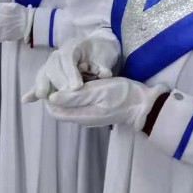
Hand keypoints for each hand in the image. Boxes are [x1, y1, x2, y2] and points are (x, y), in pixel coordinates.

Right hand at [23, 36, 119, 102]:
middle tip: (65, 95)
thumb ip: (103, 65)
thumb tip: (105, 74)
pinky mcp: (51, 72)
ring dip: (43, 84)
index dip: (71, 72)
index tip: (77, 87)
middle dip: (57, 81)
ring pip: (45, 71)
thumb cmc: (103, 51)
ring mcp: (53, 62)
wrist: (99, 46)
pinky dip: (34, 89)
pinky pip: (42, 80)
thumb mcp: (106, 55)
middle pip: (53, 65)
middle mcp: (60, 52)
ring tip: (42, 96)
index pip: (68, 58)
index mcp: (74, 45)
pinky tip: (26, 100)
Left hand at [44, 77, 167, 130]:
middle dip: (57, 91)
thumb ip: (74, 97)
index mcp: (80, 115)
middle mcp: (81, 118)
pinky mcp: (95, 110)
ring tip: (72, 75)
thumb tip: (51, 98)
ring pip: (69, 104)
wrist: (143, 104)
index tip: (53, 79)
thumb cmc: (121, 95)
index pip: (53, 110)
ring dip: (67, 91)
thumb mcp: (97, 92)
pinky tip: (82, 80)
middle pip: (60, 107)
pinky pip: (79, 103)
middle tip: (62, 74)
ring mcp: (88, 115)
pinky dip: (76, 92)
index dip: (49, 95)